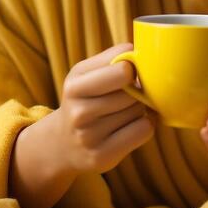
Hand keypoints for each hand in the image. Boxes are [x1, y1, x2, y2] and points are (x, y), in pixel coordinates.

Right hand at [47, 42, 155, 174]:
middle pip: (134, 93)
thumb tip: (141, 51)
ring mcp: (90, 137)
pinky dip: (145, 126)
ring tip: (124, 112)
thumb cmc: (83, 100)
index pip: (123, 70)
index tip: (128, 74)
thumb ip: (112, 57)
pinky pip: (143, 131)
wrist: (62, 144)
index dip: (132, 70)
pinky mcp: (103, 157)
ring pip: (140, 111)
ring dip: (140, 110)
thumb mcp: (86, 74)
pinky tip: (131, 126)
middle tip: (126, 97)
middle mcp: (79, 113)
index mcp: (75, 86)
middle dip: (136, 92)